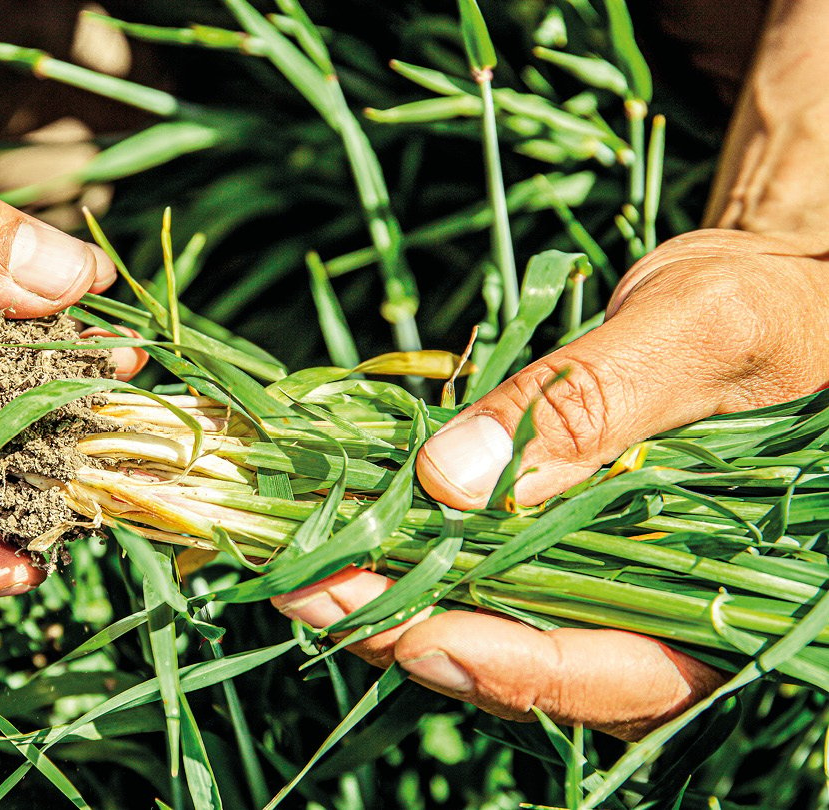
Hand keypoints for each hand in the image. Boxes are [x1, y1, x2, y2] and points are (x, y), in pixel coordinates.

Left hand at [276, 229, 828, 738]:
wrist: (782, 296)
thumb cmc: (781, 308)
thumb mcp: (702, 330)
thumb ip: (594, 402)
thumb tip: (451, 475)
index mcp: (732, 598)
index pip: (613, 670)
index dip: (501, 662)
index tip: (402, 633)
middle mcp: (667, 612)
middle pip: (528, 663)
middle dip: (406, 631)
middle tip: (302, 588)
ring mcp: (612, 581)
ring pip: (494, 622)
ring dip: (391, 598)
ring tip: (298, 562)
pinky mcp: (569, 541)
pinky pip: (488, 564)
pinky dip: (415, 546)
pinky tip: (347, 521)